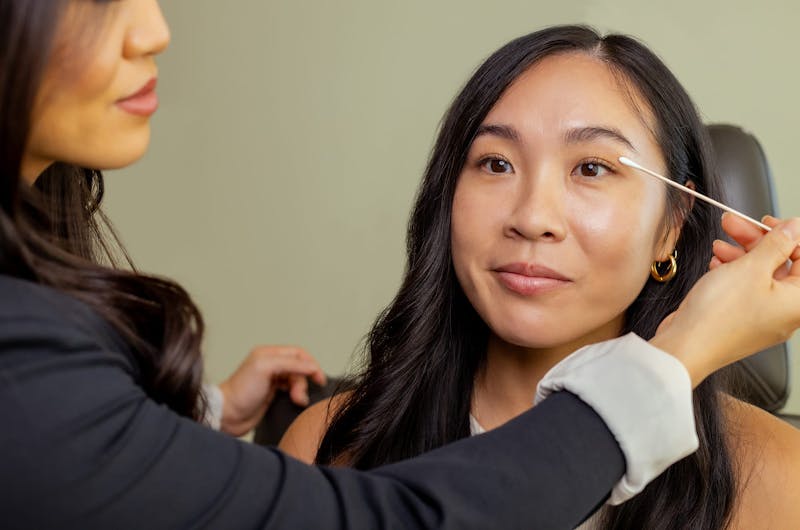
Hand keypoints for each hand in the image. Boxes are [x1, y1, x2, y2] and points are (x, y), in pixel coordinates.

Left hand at [218, 346, 325, 435]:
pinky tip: (295, 402)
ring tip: (297, 401)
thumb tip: (312, 367)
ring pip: (297, 380)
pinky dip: (297, 396)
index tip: (318, 378)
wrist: (227, 415)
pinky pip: (292, 391)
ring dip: (300, 390)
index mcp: (268, 354)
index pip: (298, 353)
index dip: (310, 364)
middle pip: (299, 368)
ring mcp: (271, 380)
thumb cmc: (241, 391)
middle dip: (303, 381)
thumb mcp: (265, 368)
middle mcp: (271, 365)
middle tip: (300, 396)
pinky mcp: (272, 395)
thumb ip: (290, 364)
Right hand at [650, 216, 799, 386]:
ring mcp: (763, 317)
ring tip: (719, 245)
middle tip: (736, 225)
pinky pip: (744, 289)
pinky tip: (716, 265)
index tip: (767, 223)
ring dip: (740, 255)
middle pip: (781, 265)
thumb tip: (793, 229)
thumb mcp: (751, 268)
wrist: (686, 345)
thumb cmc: (719, 317)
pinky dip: (732, 273)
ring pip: (760, 275)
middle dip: (756, 241)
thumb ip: (776, 244)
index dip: (788, 236)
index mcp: (799, 302)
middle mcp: (786, 312)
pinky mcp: (741, 319)